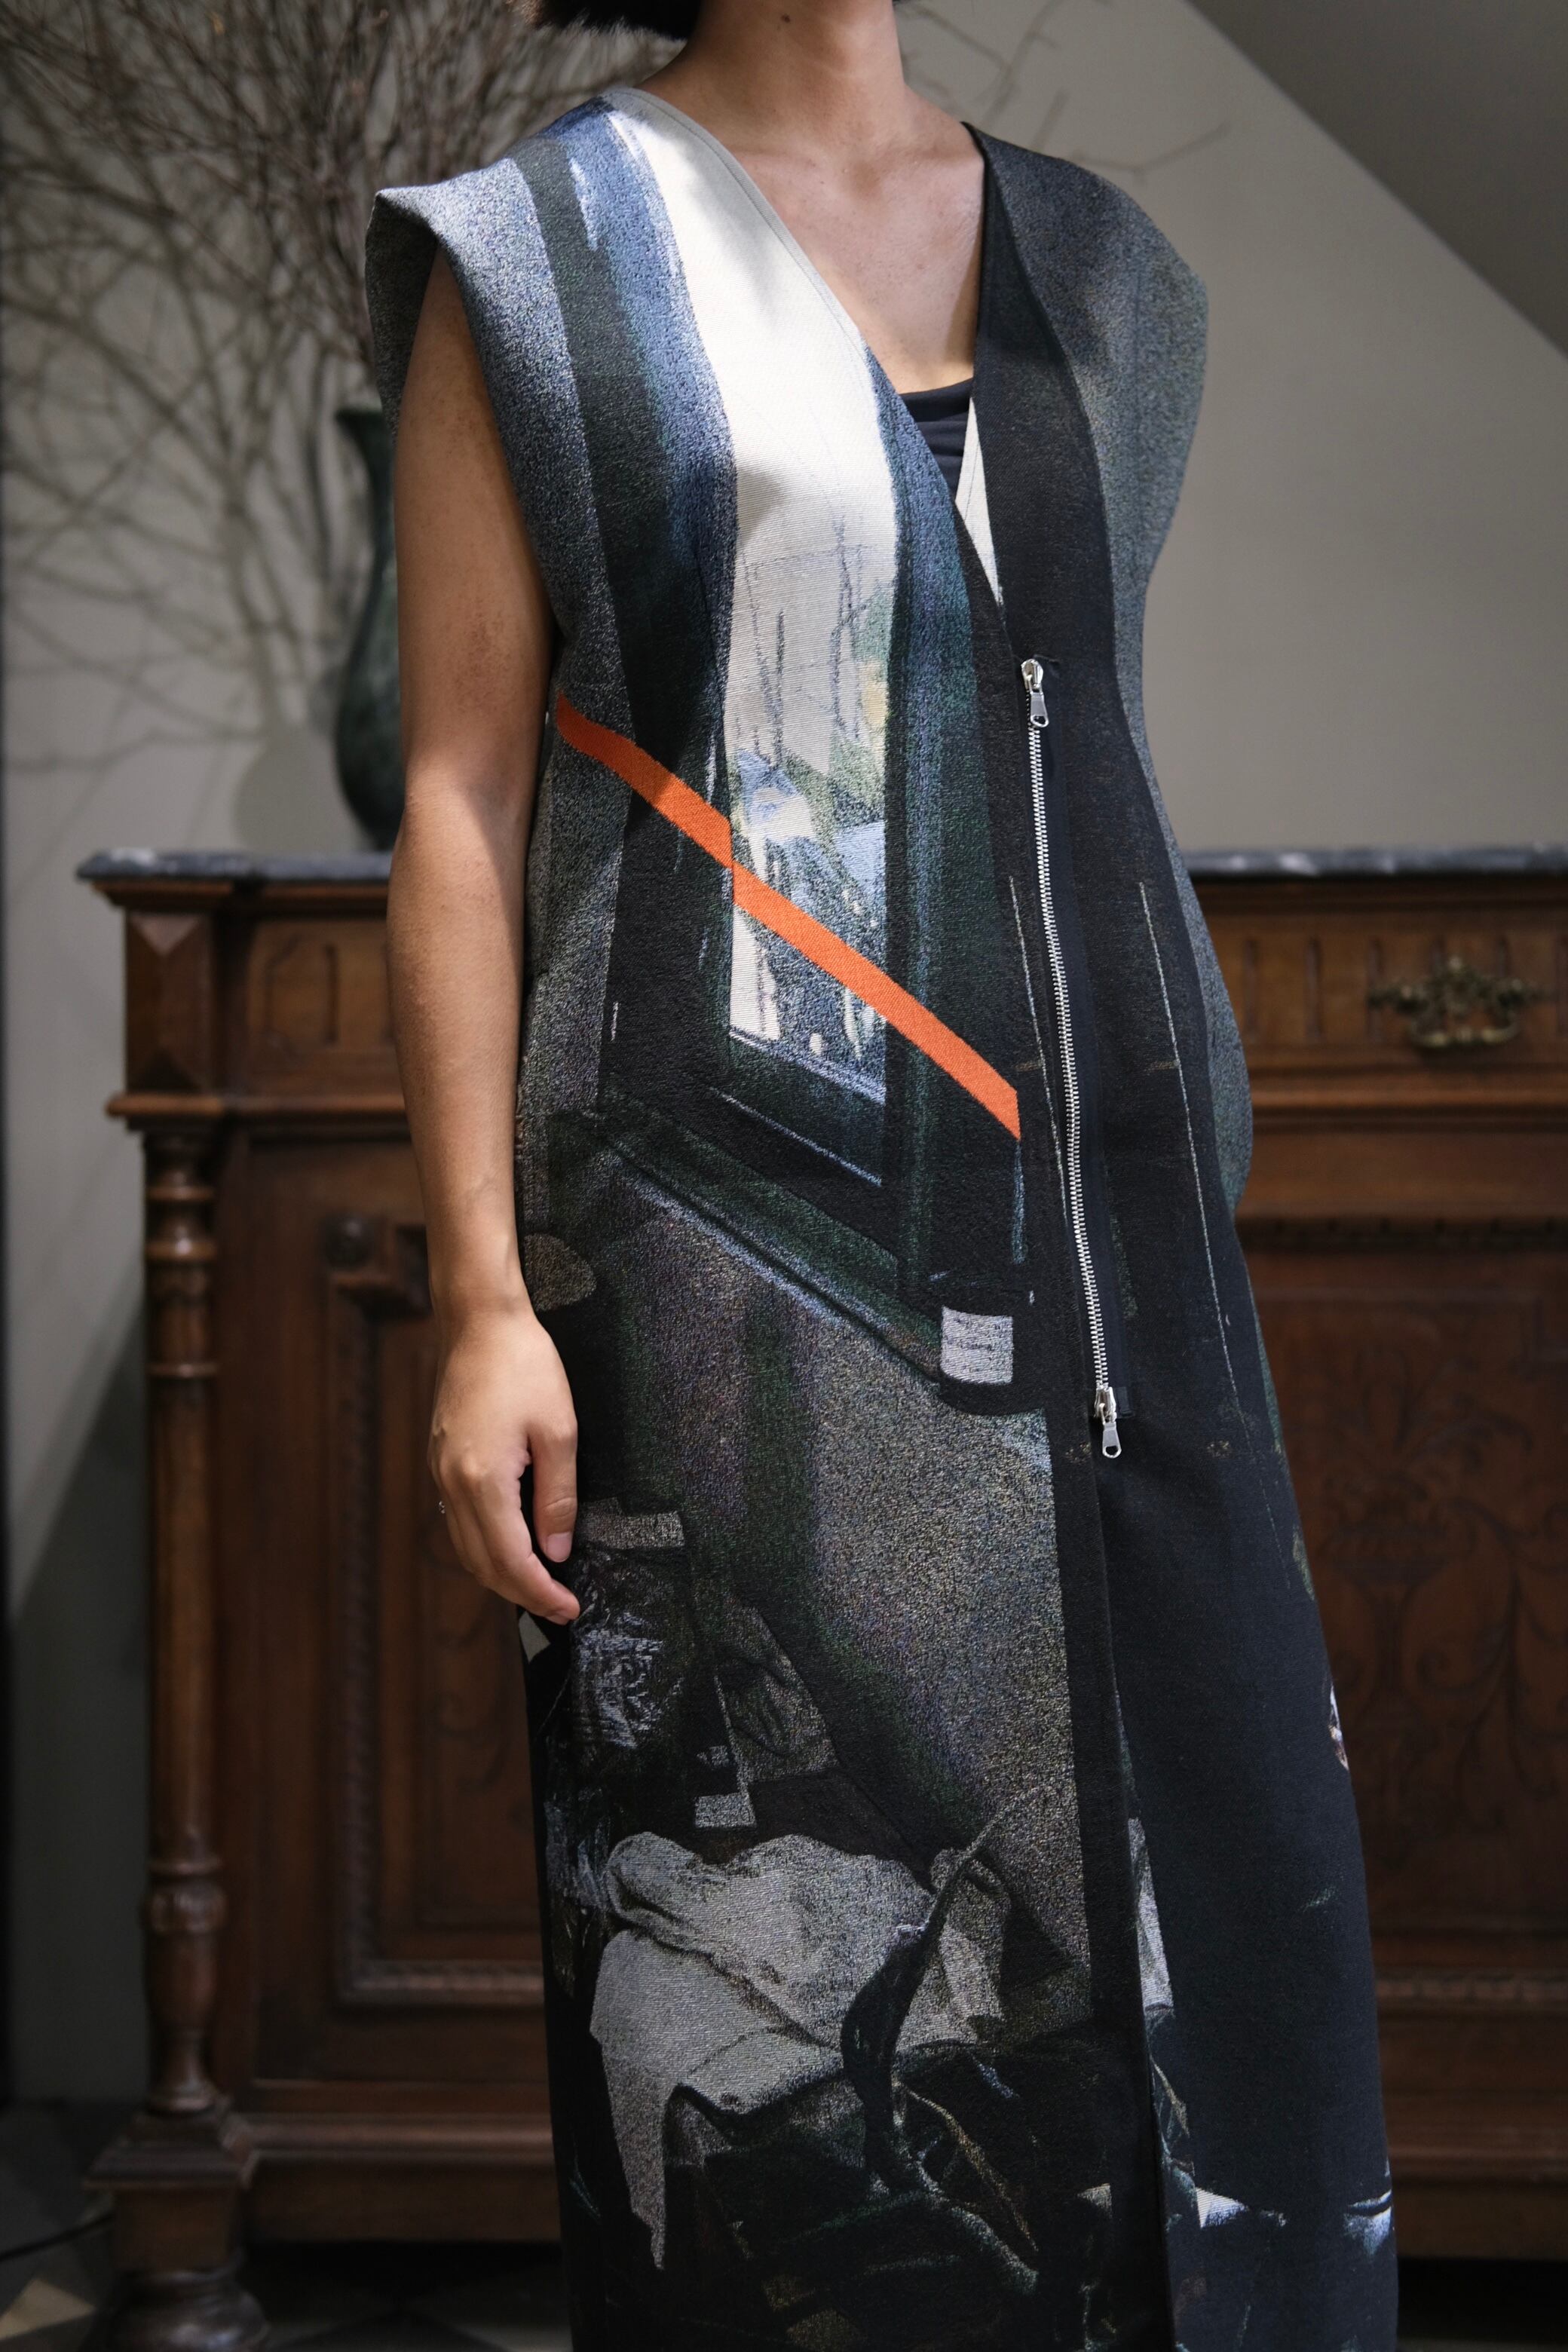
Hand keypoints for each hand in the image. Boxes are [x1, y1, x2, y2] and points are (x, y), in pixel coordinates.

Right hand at [429, 1300, 579, 1622]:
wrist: (480, 1321)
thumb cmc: (524, 1365)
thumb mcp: (559, 1431)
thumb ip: (558, 1496)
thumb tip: (556, 1551)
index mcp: (482, 1480)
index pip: (511, 1560)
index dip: (541, 1593)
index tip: (570, 1609)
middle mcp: (452, 1483)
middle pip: (482, 1564)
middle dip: (522, 1593)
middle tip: (560, 1607)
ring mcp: (440, 1472)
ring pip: (466, 1547)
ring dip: (501, 1574)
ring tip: (540, 1585)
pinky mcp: (442, 1460)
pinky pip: (460, 1521)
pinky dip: (486, 1545)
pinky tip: (513, 1544)